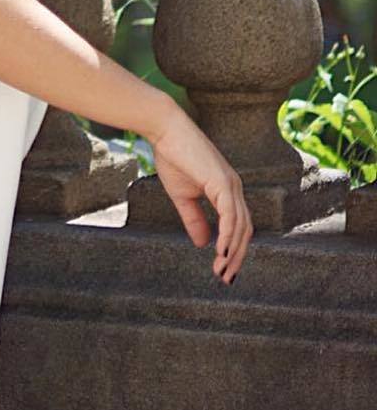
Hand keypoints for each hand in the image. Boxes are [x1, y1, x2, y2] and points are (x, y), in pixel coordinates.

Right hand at [148, 107, 253, 284]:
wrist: (165, 131)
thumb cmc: (172, 156)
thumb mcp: (182, 195)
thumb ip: (194, 218)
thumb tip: (204, 244)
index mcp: (227, 190)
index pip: (238, 225)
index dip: (233, 248)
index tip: (222, 269)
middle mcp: (235, 188)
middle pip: (245, 230)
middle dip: (237, 256)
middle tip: (225, 278)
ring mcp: (231, 185)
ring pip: (240, 226)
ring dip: (233, 252)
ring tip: (221, 271)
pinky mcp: (222, 182)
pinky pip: (230, 216)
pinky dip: (228, 236)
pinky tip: (220, 253)